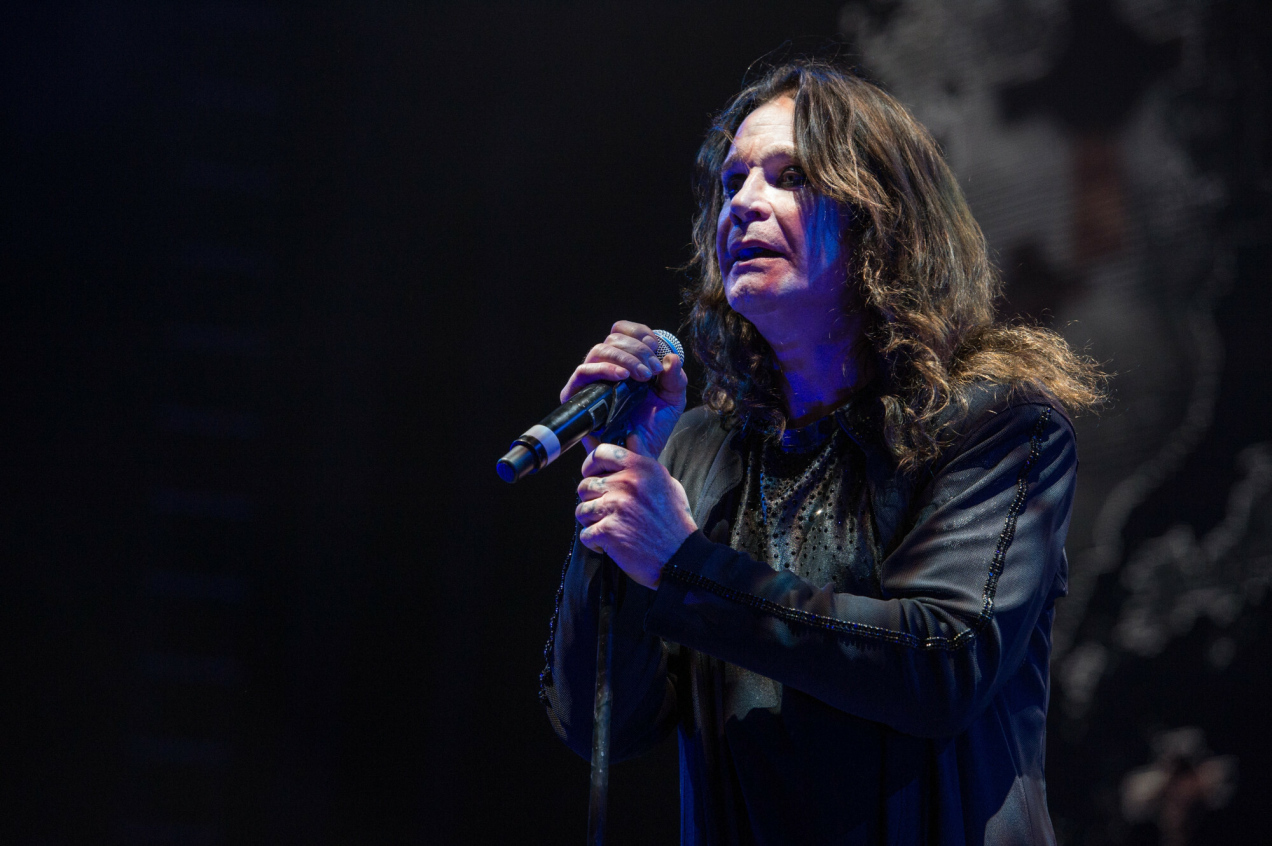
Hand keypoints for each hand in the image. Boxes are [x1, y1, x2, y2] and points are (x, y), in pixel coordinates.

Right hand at [559, 320, 687, 458]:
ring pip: (598, 350)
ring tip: (643, 376)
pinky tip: (622, 377)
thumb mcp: (672, 399)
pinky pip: (582, 372)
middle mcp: (606, 368)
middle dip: (637, 350)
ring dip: (625, 357)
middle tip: (652, 370)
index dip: (639, 333)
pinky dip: (604, 368)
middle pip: (612, 339)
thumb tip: (671, 357)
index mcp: (626, 362)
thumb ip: (675, 377)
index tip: (655, 347)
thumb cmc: (654, 427)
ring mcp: (591, 381)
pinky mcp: (577, 397)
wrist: (639, 455)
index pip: (622, 331)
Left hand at [575, 443, 696, 588]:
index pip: (600, 453)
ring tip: (611, 528)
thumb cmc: (674, 521)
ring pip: (582, 509)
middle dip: (592, 499)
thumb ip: (643, 458)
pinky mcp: (607, 531)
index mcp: (640, 468)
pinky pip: (585, 534)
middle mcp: (626, 484)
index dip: (590, 464)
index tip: (592, 473)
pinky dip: (595, 542)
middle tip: (607, 510)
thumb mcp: (665, 482)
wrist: (681, 557)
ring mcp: (615, 508)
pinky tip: (611, 544)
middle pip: (585, 484)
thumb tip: (630, 436)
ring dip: (593, 521)